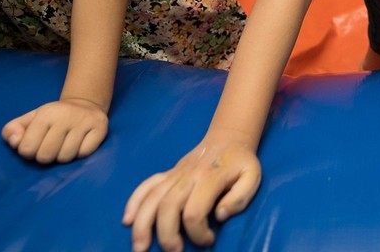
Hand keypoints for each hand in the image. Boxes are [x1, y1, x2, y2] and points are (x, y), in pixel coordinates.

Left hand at [1, 97, 108, 163]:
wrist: (85, 104)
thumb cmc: (53, 118)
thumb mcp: (30, 119)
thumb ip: (12, 130)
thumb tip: (15, 142)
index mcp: (45, 114)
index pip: (26, 149)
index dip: (29, 151)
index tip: (37, 143)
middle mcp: (65, 116)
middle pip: (45, 156)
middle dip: (46, 156)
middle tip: (52, 146)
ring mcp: (84, 122)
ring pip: (66, 157)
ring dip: (64, 156)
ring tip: (66, 144)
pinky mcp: (100, 128)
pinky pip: (84, 154)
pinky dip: (80, 153)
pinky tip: (80, 143)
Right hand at [122, 138, 260, 251]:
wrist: (227, 137)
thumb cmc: (241, 162)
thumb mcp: (252, 177)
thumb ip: (240, 198)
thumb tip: (221, 216)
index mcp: (209, 178)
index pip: (194, 211)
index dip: (198, 233)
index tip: (209, 240)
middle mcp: (187, 176)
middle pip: (168, 208)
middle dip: (167, 235)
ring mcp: (174, 174)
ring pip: (151, 199)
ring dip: (142, 225)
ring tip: (140, 248)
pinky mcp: (167, 174)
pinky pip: (146, 186)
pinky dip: (134, 202)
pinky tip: (127, 220)